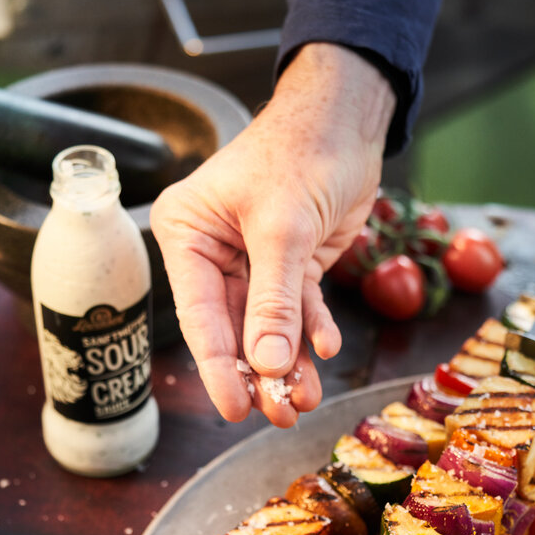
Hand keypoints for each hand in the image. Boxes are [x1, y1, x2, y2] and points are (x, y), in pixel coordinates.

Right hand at [150, 43, 394, 426]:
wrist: (346, 120)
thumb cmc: (302, 151)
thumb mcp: (284, 229)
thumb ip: (275, 300)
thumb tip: (268, 363)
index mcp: (187, 233)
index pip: (199, 313)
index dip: (219, 365)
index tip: (235, 407)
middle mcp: (214, 251)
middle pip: (234, 327)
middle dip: (259, 372)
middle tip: (278, 414)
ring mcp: (253, 260)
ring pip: (269, 326)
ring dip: (289, 363)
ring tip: (302, 400)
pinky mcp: (291, 264)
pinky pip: (299, 309)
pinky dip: (313, 331)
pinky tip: (325, 353)